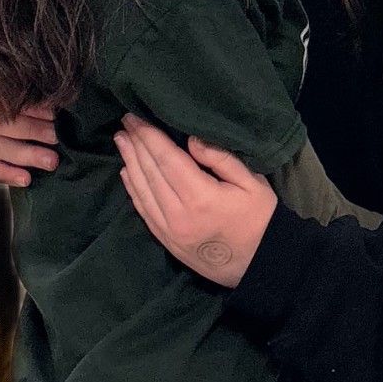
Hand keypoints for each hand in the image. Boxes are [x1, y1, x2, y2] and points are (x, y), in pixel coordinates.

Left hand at [115, 114, 276, 287]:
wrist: (261, 265)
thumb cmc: (260, 218)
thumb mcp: (252, 182)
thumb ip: (221, 158)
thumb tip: (190, 140)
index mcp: (201, 197)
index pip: (166, 160)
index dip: (149, 137)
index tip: (135, 118)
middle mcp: (179, 215)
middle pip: (150, 173)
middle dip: (136, 145)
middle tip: (125, 122)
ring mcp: (170, 232)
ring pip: (143, 192)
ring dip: (130, 164)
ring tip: (121, 141)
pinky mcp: (168, 243)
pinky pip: (144, 212)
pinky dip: (133, 190)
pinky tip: (127, 174)